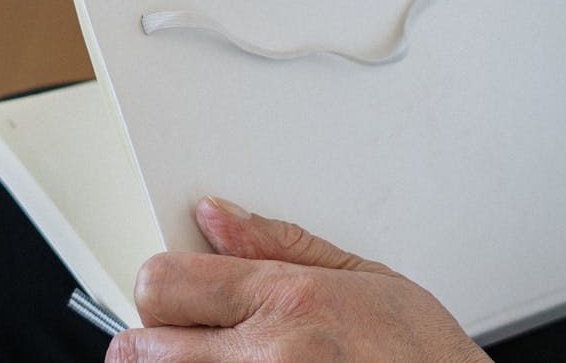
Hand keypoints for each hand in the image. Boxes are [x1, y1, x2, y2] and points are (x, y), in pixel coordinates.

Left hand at [106, 196, 489, 361]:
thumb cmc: (423, 353)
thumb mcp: (365, 275)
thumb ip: (280, 242)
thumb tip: (217, 218)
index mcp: (290, 301)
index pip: (163, 283)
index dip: (164, 281)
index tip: (180, 286)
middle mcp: (266, 358)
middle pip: (142, 345)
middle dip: (157, 334)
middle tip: (194, 334)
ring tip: (227, 357)